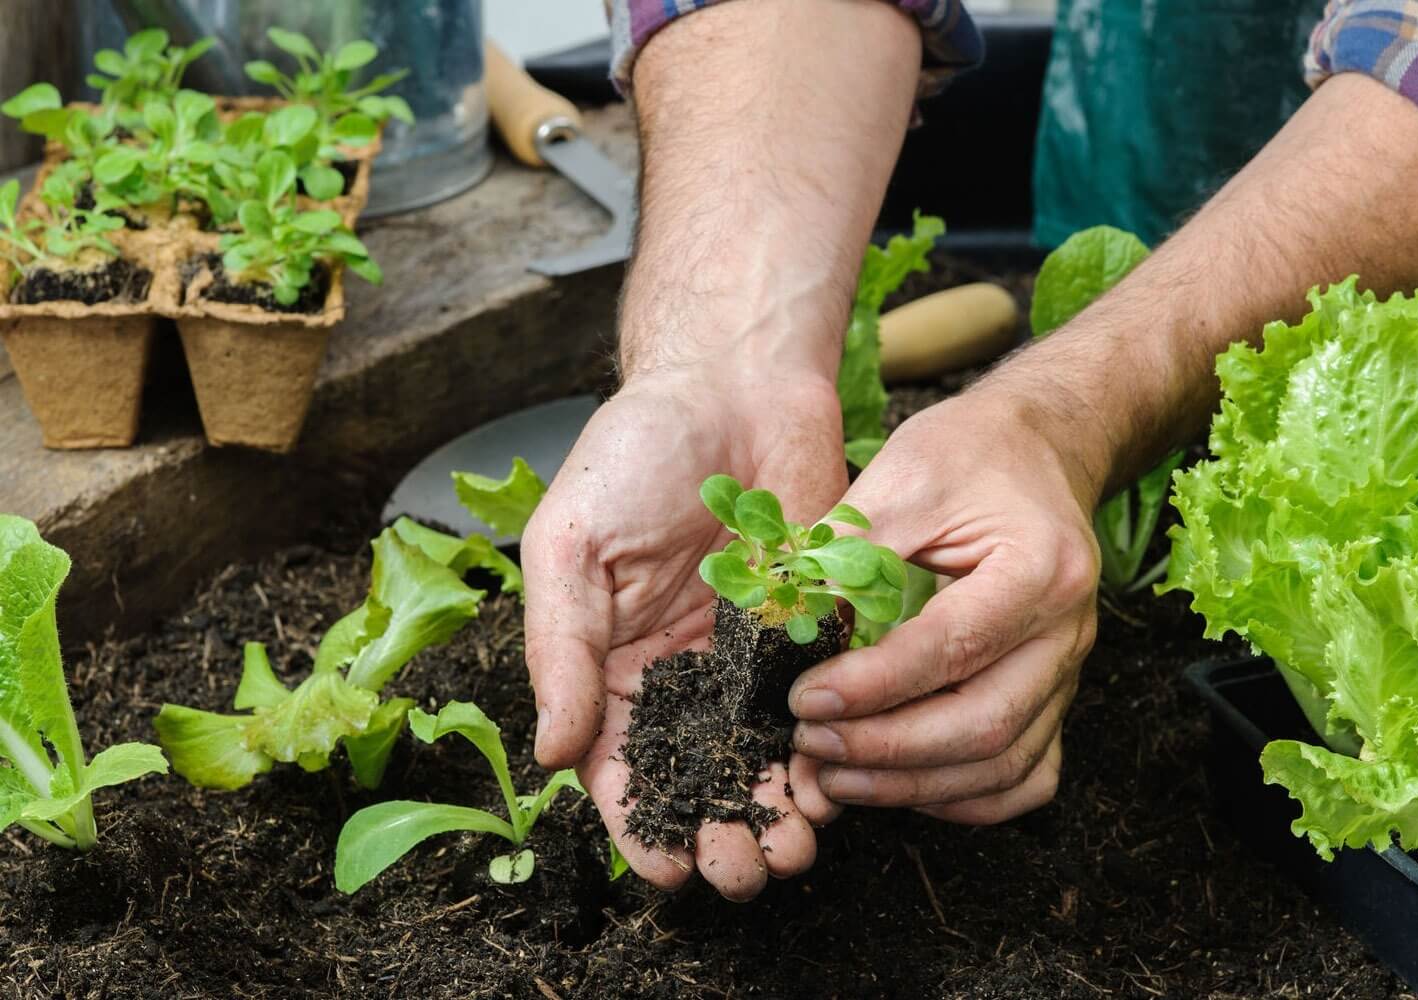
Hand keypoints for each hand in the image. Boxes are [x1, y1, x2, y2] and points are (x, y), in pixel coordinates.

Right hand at [522, 369, 845, 898]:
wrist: (735, 380)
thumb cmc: (635, 451)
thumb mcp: (571, 547)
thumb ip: (562, 651)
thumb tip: (554, 754)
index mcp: (611, 663)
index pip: (619, 768)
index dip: (638, 826)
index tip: (665, 869)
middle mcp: (682, 674)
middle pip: (697, 779)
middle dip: (717, 835)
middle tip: (742, 872)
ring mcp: (750, 658)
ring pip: (763, 759)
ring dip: (775, 813)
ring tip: (793, 852)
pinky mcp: (812, 631)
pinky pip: (820, 707)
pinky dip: (826, 752)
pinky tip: (836, 787)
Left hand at [789, 386, 1100, 822]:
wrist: (1038, 449)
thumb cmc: (970, 454)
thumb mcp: (904, 477)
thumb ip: (847, 552)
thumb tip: (782, 627)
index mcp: (1038, 567)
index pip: (951, 647)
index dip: (872, 685)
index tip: (803, 699)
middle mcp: (1067, 630)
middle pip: (984, 725)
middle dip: (887, 751)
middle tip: (810, 745)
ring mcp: (1069, 670)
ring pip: (1004, 764)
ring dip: (913, 785)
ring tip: (835, 778)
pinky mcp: (1057, 695)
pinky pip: (1027, 775)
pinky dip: (966, 798)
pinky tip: (901, 788)